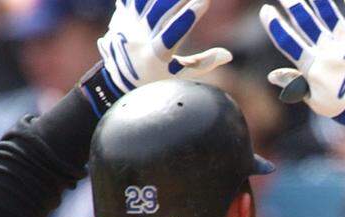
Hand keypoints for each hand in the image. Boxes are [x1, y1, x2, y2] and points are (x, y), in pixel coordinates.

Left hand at [98, 0, 230, 93]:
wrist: (116, 80)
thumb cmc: (156, 81)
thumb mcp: (179, 78)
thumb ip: (202, 64)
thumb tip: (228, 55)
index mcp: (154, 59)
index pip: (171, 36)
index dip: (187, 18)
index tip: (204, 2)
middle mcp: (138, 42)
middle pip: (159, 13)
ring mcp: (126, 26)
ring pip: (144, 2)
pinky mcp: (120, 15)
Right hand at [260, 0, 344, 129]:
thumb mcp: (317, 101)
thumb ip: (295, 84)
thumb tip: (272, 75)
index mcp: (314, 67)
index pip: (289, 43)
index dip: (276, 26)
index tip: (266, 11)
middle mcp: (328, 51)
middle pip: (306, 22)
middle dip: (293, 5)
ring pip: (328, 13)